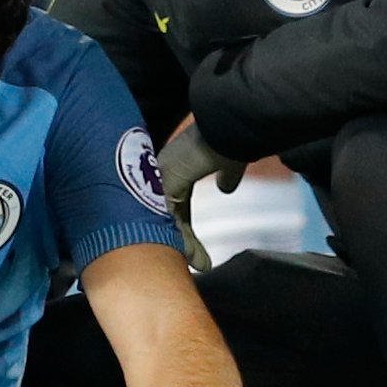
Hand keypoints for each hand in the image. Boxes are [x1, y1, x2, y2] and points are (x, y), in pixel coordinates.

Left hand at [158, 121, 248, 268]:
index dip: (183, 231)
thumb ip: (225, 177)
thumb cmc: (229, 137)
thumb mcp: (228, 164)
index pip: (172, 207)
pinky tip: (191, 254)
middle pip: (162, 218)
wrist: (229, 122)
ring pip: (162, 221)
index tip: (195, 252)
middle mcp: (158, 173)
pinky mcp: (163, 181)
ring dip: (182, 245)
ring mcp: (157, 176)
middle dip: (179, 244)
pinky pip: (168, 217)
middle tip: (196, 265)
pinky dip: (181, 238)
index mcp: (171, 169)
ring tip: (199, 264)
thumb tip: (226, 190)